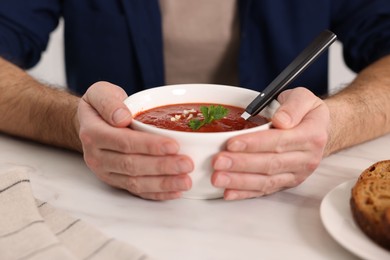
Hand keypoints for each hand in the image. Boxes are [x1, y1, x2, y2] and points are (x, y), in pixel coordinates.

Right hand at [77, 82, 192, 199]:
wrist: (91, 122)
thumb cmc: (102, 106)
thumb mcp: (100, 92)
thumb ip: (108, 102)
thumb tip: (121, 118)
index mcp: (93, 133)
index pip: (124, 142)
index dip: (150, 146)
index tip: (173, 145)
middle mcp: (97, 156)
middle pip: (132, 165)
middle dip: (162, 167)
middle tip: (187, 164)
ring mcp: (106, 171)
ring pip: (135, 182)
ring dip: (163, 183)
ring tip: (186, 181)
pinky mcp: (116, 181)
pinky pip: (136, 191)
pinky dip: (157, 193)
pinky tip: (175, 192)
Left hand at [211, 87, 328, 199]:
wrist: (320, 129)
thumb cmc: (306, 112)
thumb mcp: (304, 97)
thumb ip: (293, 106)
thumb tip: (281, 121)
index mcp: (311, 135)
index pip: (279, 140)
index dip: (254, 143)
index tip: (232, 143)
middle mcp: (306, 158)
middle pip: (270, 163)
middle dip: (241, 164)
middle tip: (218, 162)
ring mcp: (297, 174)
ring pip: (266, 180)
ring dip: (240, 181)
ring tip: (218, 178)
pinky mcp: (287, 183)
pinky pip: (265, 190)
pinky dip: (245, 193)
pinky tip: (229, 192)